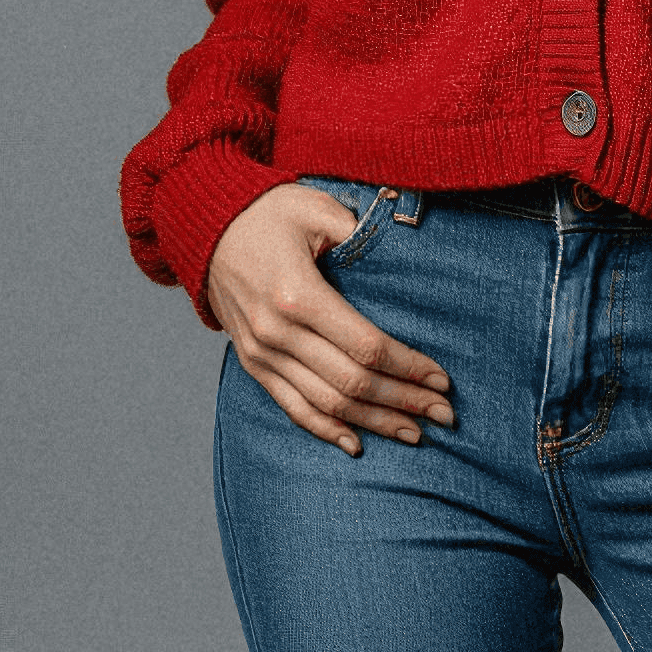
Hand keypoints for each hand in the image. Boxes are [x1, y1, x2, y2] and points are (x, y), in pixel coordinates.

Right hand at [205, 183, 455, 454]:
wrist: (206, 227)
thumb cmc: (269, 212)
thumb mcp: (315, 207)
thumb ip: (358, 233)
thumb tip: (407, 250)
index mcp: (298, 295)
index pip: (365, 346)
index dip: (407, 366)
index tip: (441, 377)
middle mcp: (277, 333)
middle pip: (352, 383)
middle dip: (403, 401)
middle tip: (445, 414)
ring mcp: (262, 354)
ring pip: (326, 404)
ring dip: (375, 423)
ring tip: (416, 434)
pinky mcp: (253, 364)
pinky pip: (292, 408)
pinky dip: (325, 430)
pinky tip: (357, 444)